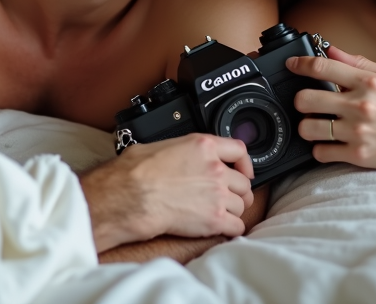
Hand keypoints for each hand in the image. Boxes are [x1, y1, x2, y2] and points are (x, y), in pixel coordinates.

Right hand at [80, 133, 253, 251]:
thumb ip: (183, 150)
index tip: (244, 170)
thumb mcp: (162, 146)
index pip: (238, 150)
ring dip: (232, 211)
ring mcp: (218, 194)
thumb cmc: (136, 172)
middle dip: (237, 191)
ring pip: (241, 205)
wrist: (131, 196)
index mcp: (204, 147)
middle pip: (243, 182)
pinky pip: (237, 226)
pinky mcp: (215, 219)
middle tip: (228, 198)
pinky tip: (220, 229)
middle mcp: (216, 169)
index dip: (245, 162)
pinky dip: (231, 229)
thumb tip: (179, 156)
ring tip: (218, 214)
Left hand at [286, 46, 375, 177]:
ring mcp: (358, 132)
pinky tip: (330, 145)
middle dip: (300, 100)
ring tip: (318, 126)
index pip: (322, 67)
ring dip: (308, 126)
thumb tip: (332, 50)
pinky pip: (321, 153)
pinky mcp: (358, 156)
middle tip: (307, 103)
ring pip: (308, 128)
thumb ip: (361, 64)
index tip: (291, 65)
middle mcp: (360, 105)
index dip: (299, 64)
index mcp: (368, 83)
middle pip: (306, 99)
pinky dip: (320, 150)